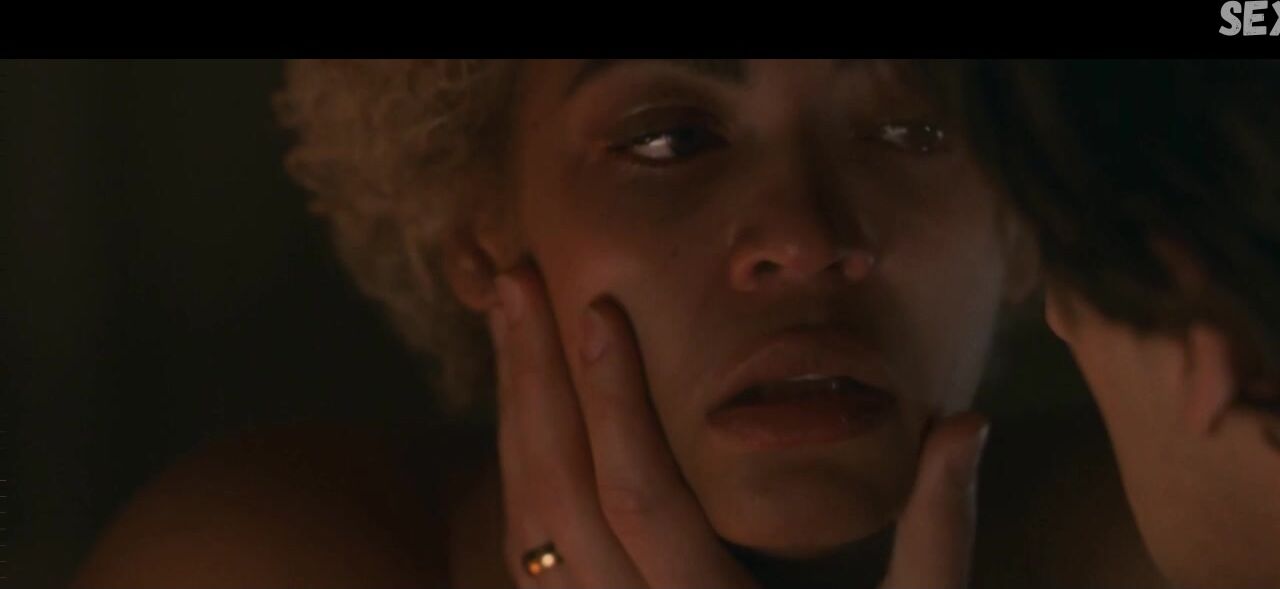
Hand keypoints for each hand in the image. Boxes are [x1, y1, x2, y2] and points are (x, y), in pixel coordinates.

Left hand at [488, 266, 988, 588]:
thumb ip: (939, 530)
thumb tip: (968, 420)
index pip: (641, 498)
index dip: (614, 402)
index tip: (599, 307)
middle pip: (556, 502)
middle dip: (531, 386)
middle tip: (513, 282)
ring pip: (528, 529)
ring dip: (513, 422)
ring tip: (507, 328)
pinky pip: (532, 557)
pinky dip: (520, 476)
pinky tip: (526, 415)